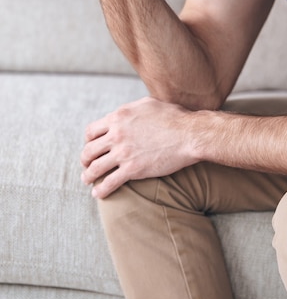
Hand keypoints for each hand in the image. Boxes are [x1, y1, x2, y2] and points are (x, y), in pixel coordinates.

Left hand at [80, 97, 196, 197]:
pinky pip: (109, 182)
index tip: (91, 147)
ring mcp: (123, 152)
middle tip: (87, 166)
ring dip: (88, 176)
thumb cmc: (173, 117)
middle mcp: (116, 134)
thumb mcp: (147, 104)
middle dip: (85, 160)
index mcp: (118, 117)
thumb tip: (125, 114)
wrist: (189, 134)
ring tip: (88, 180)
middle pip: (89, 150)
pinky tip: (98, 194)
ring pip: (95, 168)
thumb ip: (131, 109)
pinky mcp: (132, 169)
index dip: (88, 141)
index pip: (91, 131)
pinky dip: (101, 190)